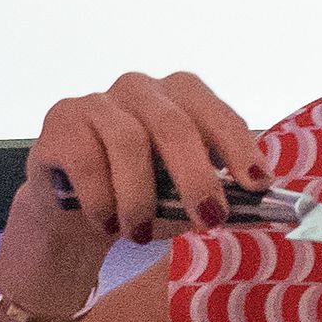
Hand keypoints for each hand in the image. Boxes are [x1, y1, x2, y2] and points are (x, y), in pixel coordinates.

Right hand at [16, 69, 264, 261]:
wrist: (73, 210)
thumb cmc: (140, 196)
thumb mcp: (182, 198)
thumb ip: (217, 197)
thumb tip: (260, 209)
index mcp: (182, 96)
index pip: (217, 113)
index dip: (239, 147)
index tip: (258, 182)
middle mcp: (142, 88)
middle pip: (175, 126)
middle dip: (197, 178)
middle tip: (208, 220)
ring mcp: (99, 101)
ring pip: (129, 142)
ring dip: (140, 198)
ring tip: (140, 234)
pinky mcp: (61, 120)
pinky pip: (87, 160)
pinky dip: (102, 199)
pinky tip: (106, 222)